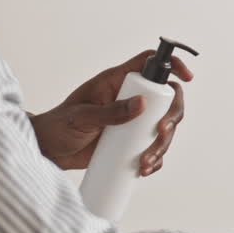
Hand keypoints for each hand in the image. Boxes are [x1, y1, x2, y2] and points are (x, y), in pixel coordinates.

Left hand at [30, 50, 192, 175]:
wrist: (47, 151)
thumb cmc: (58, 126)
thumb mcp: (81, 117)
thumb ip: (110, 111)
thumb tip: (142, 104)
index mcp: (118, 82)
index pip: (151, 63)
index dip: (172, 65)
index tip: (187, 77)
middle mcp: (130, 98)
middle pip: (166, 100)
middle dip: (171, 117)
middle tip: (161, 132)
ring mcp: (132, 121)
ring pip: (163, 127)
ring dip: (163, 144)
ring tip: (145, 162)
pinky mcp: (130, 142)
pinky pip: (152, 147)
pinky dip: (155, 159)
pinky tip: (145, 169)